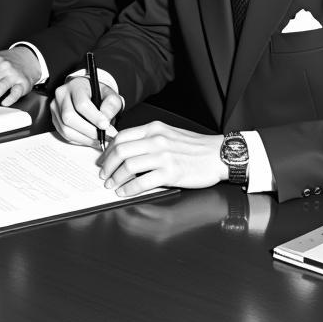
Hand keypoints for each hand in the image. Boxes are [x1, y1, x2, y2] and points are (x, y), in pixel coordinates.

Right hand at [50, 74, 122, 145]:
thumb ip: (111, 104)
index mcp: (75, 86)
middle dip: (88, 131)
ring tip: (99, 140)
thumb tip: (105, 119)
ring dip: (84, 138)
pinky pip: (64, 135)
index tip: (105, 126)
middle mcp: (61, 96)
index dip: (94, 117)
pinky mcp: (55, 119)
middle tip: (104, 137)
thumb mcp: (110, 94)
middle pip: (69, 117)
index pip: (81, 104)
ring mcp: (55, 108)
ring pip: (65, 129)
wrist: (87, 93)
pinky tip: (91, 140)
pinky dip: (79, 140)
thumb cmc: (97, 93)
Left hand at [96, 122, 225, 195]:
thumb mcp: (168, 133)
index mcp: (154, 129)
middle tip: (103, 174)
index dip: (108, 150)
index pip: (122, 137)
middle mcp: (157, 140)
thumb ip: (148, 138)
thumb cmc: (195, 146)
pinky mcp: (171, 173)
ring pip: (129, 166)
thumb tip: (125, 148)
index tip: (103, 160)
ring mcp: (164, 156)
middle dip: (107, 165)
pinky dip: (129, 189)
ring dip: (116, 178)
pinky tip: (125, 192)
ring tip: (112, 185)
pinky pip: (143, 182)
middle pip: (121, 151)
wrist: (219, 155)